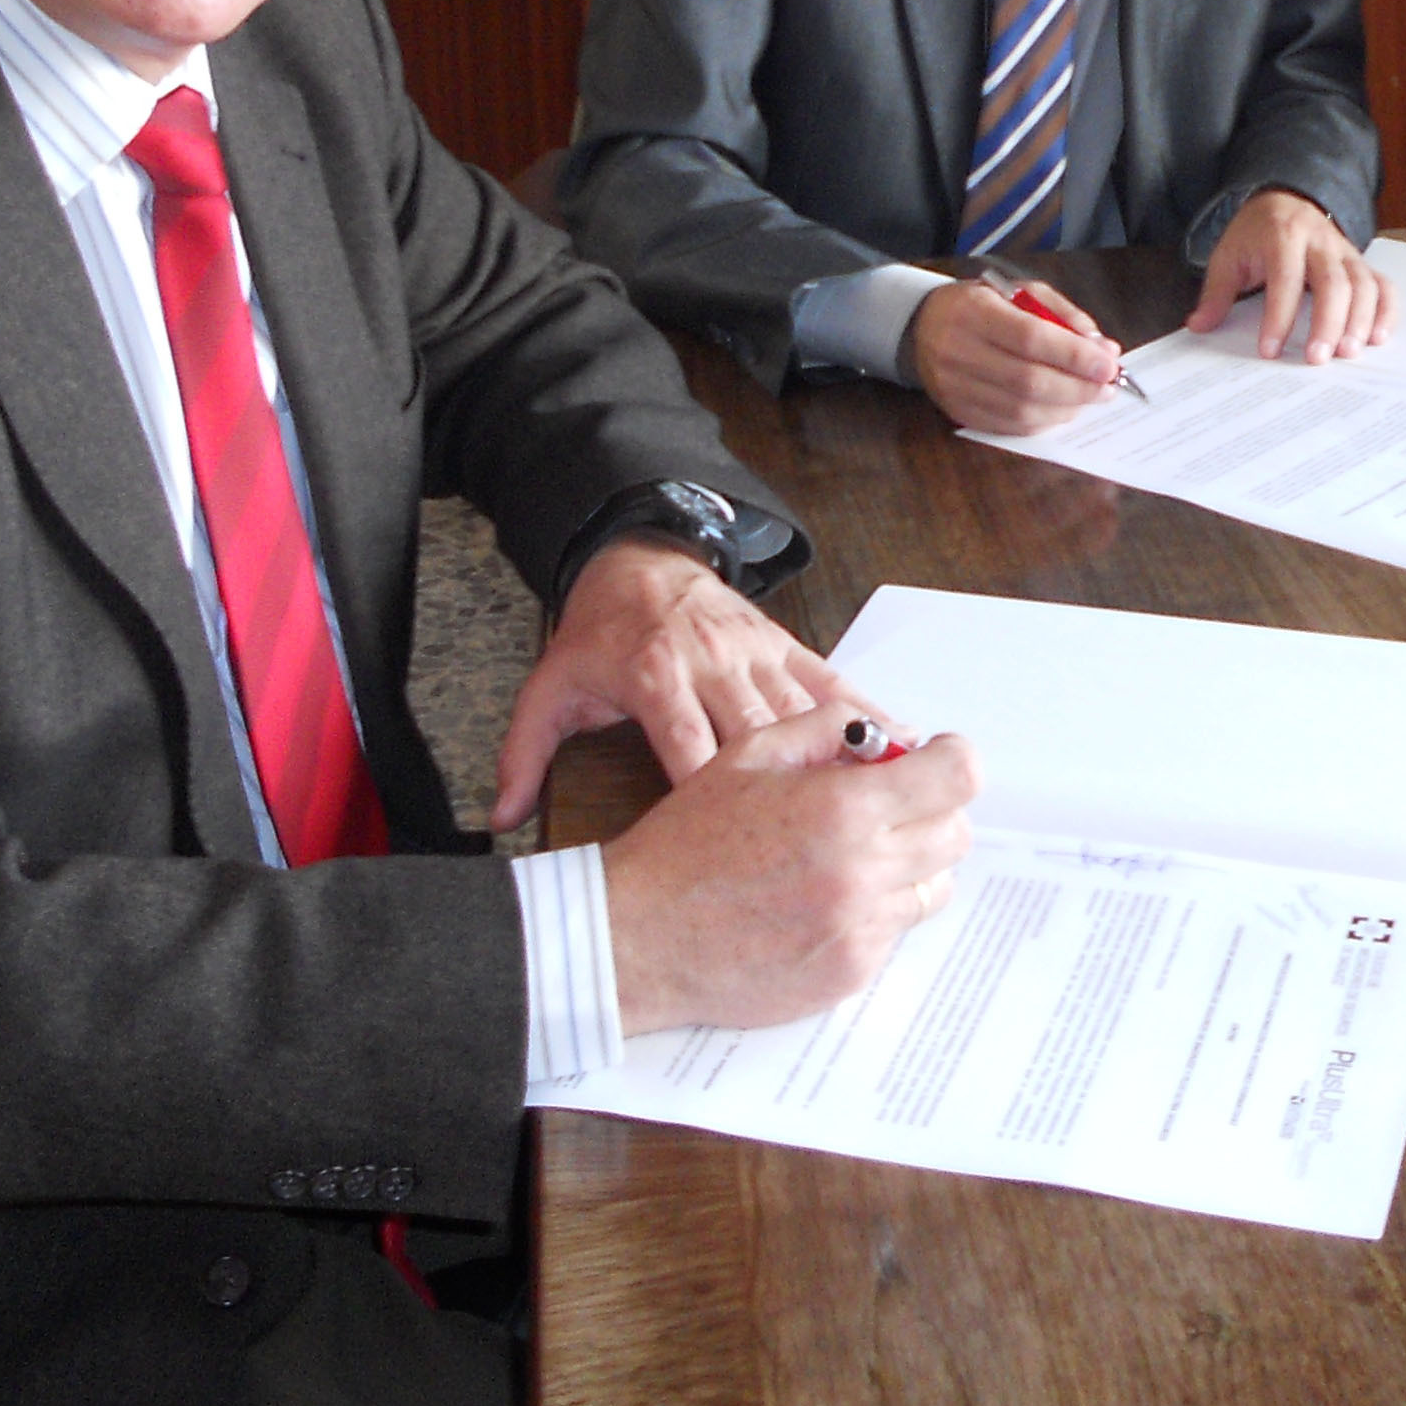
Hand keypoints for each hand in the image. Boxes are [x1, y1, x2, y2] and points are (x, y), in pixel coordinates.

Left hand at [491, 538, 870, 824]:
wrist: (638, 559)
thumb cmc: (598, 635)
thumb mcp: (550, 687)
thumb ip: (524, 753)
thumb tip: (500, 819)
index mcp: (654, 674)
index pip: (688, 742)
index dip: (713, 794)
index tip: (741, 847)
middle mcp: (711, 661)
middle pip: (758, 733)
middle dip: (791, 788)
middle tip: (827, 843)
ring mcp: (754, 651)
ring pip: (803, 710)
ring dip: (843, 756)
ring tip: (886, 806)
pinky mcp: (783, 643)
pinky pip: (829, 682)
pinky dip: (867, 714)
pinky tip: (905, 747)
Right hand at [602, 708, 982, 1034]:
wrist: (638, 936)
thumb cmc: (687, 842)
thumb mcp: (747, 756)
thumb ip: (825, 728)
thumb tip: (884, 732)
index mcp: (844, 808)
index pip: (956, 777)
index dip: (953, 760)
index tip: (936, 760)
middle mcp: (863, 872)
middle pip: (956, 834)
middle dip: (931, 811)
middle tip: (889, 807)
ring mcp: (860, 930)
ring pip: (933, 887)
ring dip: (908, 865)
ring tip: (852, 857)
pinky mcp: (849, 975)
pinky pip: (895, 933)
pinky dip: (875, 912)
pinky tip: (823, 902)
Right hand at [907, 276, 1117, 433]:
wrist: (921, 326)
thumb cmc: (980, 305)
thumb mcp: (1019, 292)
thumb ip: (1062, 316)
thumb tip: (1103, 350)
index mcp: (975, 312)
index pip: (1030, 339)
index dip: (1074, 356)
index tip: (1109, 365)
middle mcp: (959, 351)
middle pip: (1028, 381)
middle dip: (1078, 388)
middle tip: (1108, 387)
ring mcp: (955, 387)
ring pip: (1020, 410)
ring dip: (1065, 408)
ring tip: (1089, 398)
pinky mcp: (958, 412)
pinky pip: (1009, 427)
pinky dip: (1044, 421)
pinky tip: (1062, 409)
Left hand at [1183, 188, 1394, 363]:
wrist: (1285, 198)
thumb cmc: (1256, 234)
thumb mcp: (1228, 256)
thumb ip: (1216, 293)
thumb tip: (1199, 327)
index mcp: (1283, 235)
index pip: (1285, 278)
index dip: (1278, 316)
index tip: (1269, 350)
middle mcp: (1321, 241)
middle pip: (1334, 282)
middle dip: (1328, 323)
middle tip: (1318, 359)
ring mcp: (1346, 251)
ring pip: (1363, 284)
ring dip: (1360, 321)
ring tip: (1349, 354)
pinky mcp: (1361, 263)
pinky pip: (1383, 284)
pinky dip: (1387, 311)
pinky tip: (1378, 338)